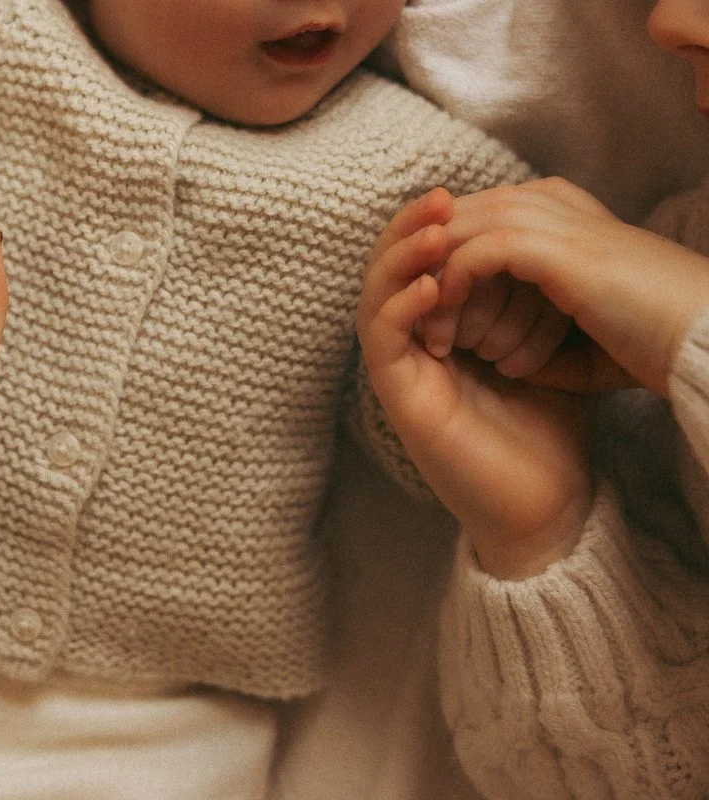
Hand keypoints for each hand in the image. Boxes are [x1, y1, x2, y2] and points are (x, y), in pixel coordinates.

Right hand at [359, 190, 591, 577]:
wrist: (548, 502)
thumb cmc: (548, 427)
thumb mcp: (545, 340)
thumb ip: (527, 293)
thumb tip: (537, 231)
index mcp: (444, 328)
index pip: (421, 263)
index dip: (436, 226)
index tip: (471, 195)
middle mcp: (416, 344)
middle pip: (389, 272)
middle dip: (410, 229)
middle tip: (442, 197)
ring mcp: (405, 371)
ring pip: (375, 300)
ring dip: (398, 260)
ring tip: (433, 230)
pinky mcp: (400, 398)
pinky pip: (382, 342)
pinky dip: (400, 307)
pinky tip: (429, 285)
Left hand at [436, 177, 708, 395]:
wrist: (703, 342)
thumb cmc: (653, 344)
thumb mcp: (582, 336)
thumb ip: (537, 331)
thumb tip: (498, 356)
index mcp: (561, 216)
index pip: (475, 223)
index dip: (443, 267)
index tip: (429, 321)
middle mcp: (553, 203)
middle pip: (457, 218)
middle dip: (424, 269)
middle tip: (406, 323)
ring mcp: (554, 217)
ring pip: (457, 232)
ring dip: (431, 283)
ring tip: (420, 334)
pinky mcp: (554, 245)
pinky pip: (474, 253)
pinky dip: (450, 288)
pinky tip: (443, 328)